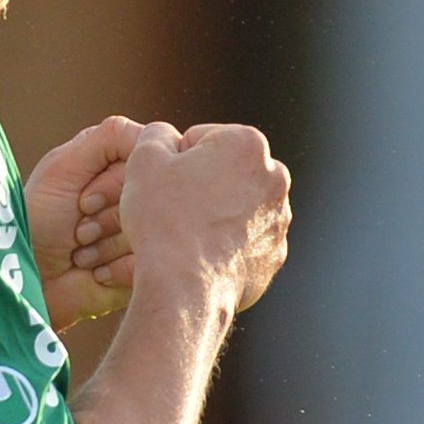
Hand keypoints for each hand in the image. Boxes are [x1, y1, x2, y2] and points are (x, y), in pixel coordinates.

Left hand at [24, 113, 147, 327]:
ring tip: (83, 252)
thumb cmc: (40, 219)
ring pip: (153, 231)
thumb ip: (111, 137)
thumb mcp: (65, 166)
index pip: (147, 160)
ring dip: (107, 245)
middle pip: (153, 197)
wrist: (33, 280)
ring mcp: (148, 233)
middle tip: (79, 229)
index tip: (82, 200)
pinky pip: (151, 262)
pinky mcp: (150, 267)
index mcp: (121, 163)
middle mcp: (140, 196)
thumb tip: (159, 134)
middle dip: (108, 216)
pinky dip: (116, 269)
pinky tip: (97, 273)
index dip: (116, 183)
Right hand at [119, 120, 292, 317]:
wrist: (186, 289)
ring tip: (187, 233)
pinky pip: (244, 240)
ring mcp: (279, 221)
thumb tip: (168, 136)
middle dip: (201, 183)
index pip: (201, 138)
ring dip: (213, 212)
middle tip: (174, 208)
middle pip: (224, 171)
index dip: (174, 160)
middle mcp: (275, 179)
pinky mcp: (274, 255)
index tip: (165, 184)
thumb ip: (156, 134)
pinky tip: (202, 255)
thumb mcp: (144, 160)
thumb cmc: (164, 219)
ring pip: (235, 205)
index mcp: (249, 144)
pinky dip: (226, 243)